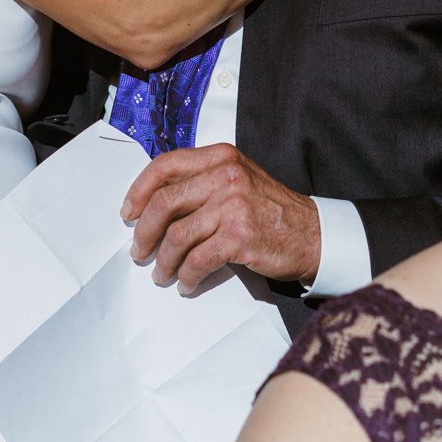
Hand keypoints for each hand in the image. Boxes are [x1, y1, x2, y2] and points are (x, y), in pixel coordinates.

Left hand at [121, 143, 320, 290]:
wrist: (314, 235)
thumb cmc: (270, 210)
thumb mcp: (237, 179)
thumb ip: (201, 181)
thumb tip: (153, 203)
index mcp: (221, 157)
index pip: (165, 166)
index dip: (139, 190)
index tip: (128, 213)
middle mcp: (226, 176)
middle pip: (165, 203)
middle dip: (144, 232)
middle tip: (138, 251)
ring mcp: (234, 206)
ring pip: (178, 236)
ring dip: (164, 260)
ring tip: (161, 273)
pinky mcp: (240, 237)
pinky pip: (198, 260)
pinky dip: (187, 276)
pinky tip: (186, 284)